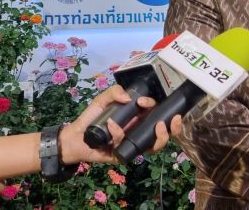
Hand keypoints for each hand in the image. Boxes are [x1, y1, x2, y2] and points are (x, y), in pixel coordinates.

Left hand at [60, 85, 181, 164]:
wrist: (74, 137)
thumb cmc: (90, 118)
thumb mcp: (103, 100)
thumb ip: (114, 92)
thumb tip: (129, 97)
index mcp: (138, 119)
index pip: (156, 114)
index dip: (157, 107)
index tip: (145, 102)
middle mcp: (138, 132)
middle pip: (163, 134)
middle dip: (173, 128)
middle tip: (174, 119)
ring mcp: (132, 144)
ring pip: (154, 146)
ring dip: (162, 137)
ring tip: (158, 126)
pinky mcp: (123, 155)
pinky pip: (127, 146)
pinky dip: (119, 133)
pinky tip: (112, 124)